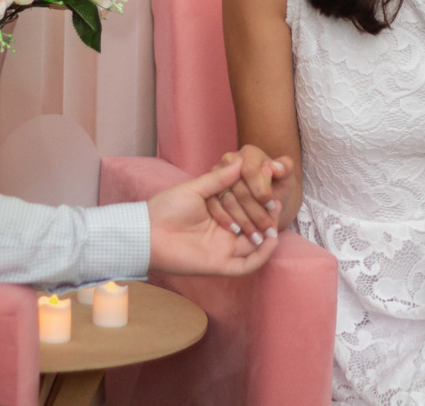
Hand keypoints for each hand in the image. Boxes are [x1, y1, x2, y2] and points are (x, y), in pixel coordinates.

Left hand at [147, 157, 279, 276]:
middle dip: (266, 216)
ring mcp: (223, 249)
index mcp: (218, 214)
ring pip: (254, 245)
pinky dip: (262, 255)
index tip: (270, 185)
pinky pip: (246, 265)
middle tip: (276, 202)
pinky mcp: (220, 265)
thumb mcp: (195, 189)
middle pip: (253, 226)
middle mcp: (224, 233)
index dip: (258, 199)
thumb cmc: (166, 208)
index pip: (245, 207)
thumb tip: (240, 160)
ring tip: (276, 219)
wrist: (148, 233)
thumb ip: (219, 179)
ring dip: (268, 234)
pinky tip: (271, 241)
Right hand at [204, 145, 293, 242]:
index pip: (250, 170)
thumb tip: (276, 167)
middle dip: (255, 211)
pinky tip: (238, 232)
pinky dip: (226, 220)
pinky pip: (214, 206)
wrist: (266, 199)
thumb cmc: (277, 187)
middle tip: (267, 228)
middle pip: (238, 187)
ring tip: (257, 236)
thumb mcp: (286, 179)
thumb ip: (285, 170)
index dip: (261, 189)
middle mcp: (229, 160)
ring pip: (227, 199)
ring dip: (243, 219)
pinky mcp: (208, 190)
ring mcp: (216, 175)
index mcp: (249, 154)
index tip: (272, 206)